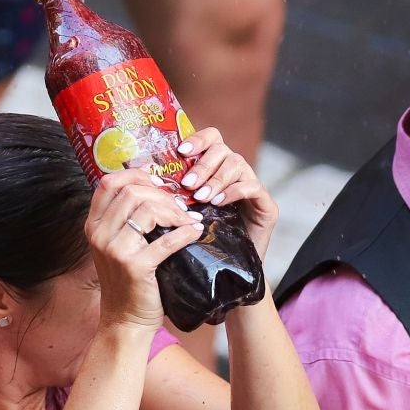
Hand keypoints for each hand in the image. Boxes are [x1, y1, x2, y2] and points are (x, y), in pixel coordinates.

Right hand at [86, 170, 204, 329]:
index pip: (108, 183)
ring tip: (189, 220)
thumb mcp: (116, 246)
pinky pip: (166, 240)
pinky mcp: (135, 266)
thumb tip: (155, 191)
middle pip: (132, 193)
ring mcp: (115, 250)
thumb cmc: (127, 282)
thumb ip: (125, 221)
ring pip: (147, 211)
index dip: (135, 175)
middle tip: (181, 207)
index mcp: (93, 225)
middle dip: (162, 195)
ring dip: (175, 212)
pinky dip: (185, 233)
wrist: (125, 320)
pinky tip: (195, 232)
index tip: (158, 184)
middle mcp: (99, 234)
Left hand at [174, 127, 277, 257]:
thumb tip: (142, 175)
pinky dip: (234, 191)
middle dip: (202, 164)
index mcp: (214, 168)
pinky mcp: (266, 205)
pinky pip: (254, 186)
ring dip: (215, 178)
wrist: (226, 270)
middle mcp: (234, 173)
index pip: (212, 138)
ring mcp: (252, 187)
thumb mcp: (181, 210)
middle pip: (222, 148)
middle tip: (187, 184)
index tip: (180, 151)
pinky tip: (218, 202)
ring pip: (237, 163)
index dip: (198, 139)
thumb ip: (170, 191)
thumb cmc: (197, 239)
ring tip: (200, 196)